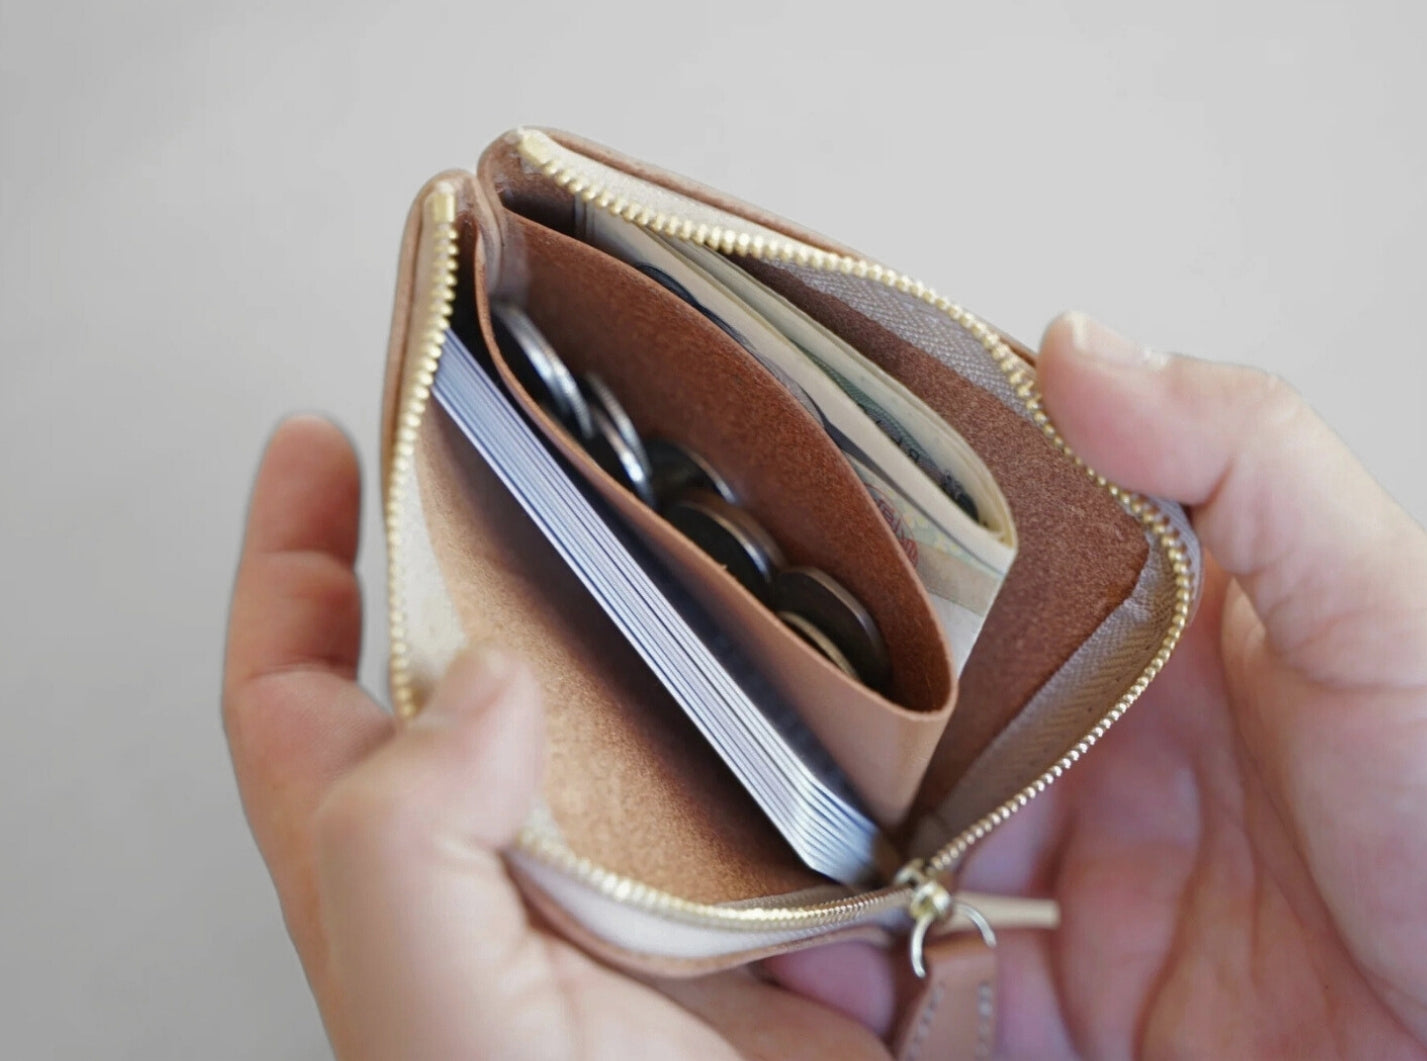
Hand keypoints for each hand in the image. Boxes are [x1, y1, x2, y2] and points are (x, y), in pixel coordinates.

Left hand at [222, 417, 887, 1058]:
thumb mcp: (439, 1030)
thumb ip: (403, 861)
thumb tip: (483, 683)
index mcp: (411, 873)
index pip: (299, 690)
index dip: (293, 558)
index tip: (321, 442)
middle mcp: (523, 852)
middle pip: (483, 651)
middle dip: (507, 530)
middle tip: (558, 425)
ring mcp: (650, 868)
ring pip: (641, 690)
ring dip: (676, 602)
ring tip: (724, 502)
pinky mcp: (769, 895)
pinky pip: (784, 760)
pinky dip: (814, 699)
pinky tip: (857, 646)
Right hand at [770, 315, 1426, 1057]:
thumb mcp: (1391, 612)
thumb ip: (1250, 464)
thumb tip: (1081, 348)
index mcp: (1160, 626)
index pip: (990, 550)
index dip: (881, 526)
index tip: (770, 507)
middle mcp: (1101, 741)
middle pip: (915, 708)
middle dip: (820, 705)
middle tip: (721, 695)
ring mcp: (1076, 872)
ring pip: (900, 846)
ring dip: (818, 847)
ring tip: (739, 834)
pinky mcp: (1070, 998)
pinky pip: (928, 985)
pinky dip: (856, 982)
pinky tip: (809, 959)